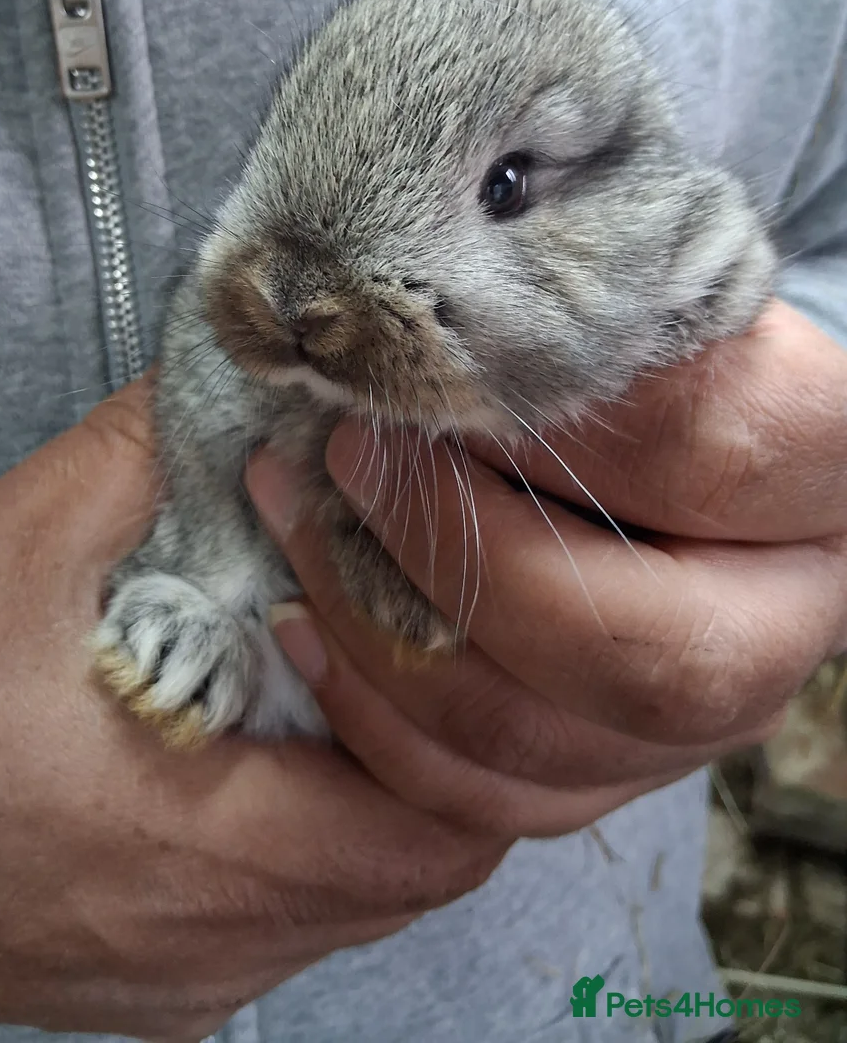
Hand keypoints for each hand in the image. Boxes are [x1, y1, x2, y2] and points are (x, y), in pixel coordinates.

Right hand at [0, 374, 504, 1039]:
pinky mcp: (148, 996)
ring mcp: (182, 983)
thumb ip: (145, 451)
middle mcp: (206, 941)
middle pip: (414, 872)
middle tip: (397, 638)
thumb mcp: (10, 548)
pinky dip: (310, 849)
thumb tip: (248, 381)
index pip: (425, 829)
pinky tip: (254, 766)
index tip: (425, 622)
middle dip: (438, 752)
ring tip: (330, 687)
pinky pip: (286, 930)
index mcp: (187, 837)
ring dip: (377, 800)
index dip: (459, 721)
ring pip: (358, 907)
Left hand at [246, 301, 846, 835]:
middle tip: (343, 456)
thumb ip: (562, 305)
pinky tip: (302, 624)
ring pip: (541, 746)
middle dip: (457, 558)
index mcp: (820, 464)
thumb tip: (414, 331)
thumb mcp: (616, 282)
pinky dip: (372, 722)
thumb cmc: (631, 337)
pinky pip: (486, 802)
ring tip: (290, 519)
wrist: (657, 432)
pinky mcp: (617, 770)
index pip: (713, 451)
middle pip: (636, 654)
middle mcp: (788, 619)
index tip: (423, 370)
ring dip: (382, 635)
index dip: (556, 423)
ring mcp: (706, 717)